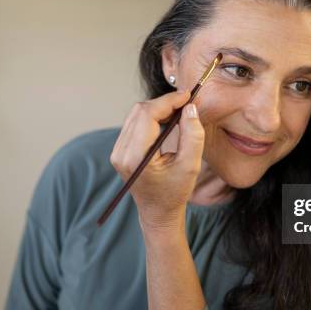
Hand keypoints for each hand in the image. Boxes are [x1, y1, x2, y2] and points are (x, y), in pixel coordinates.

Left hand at [110, 90, 204, 231]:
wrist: (158, 212)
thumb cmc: (175, 193)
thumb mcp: (190, 166)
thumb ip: (192, 135)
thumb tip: (190, 108)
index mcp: (135, 157)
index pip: (147, 115)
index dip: (168, 101)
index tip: (188, 96)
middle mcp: (120, 152)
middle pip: (140, 111)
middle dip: (164, 103)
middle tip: (187, 104)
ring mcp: (117, 151)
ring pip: (136, 114)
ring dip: (158, 108)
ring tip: (179, 111)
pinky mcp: (120, 150)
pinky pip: (134, 123)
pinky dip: (151, 117)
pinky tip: (167, 120)